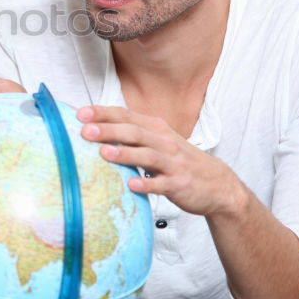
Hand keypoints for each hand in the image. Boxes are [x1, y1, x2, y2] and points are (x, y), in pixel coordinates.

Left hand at [78, 105, 246, 218]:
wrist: (218, 185)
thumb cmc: (179, 161)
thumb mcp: (159, 141)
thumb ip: (133, 135)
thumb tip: (97, 128)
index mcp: (156, 129)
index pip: (126, 116)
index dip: (103, 113)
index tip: (80, 113)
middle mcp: (164, 142)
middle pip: (134, 133)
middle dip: (109, 131)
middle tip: (85, 131)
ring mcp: (173, 164)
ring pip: (147, 156)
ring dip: (125, 154)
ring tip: (104, 153)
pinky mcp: (179, 185)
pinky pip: (161, 184)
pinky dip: (146, 184)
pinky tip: (131, 185)